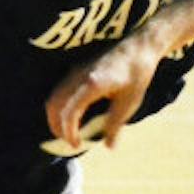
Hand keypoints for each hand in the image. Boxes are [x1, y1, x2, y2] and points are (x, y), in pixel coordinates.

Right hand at [45, 36, 163, 151]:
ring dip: (56, 117)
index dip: (69, 132)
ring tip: (68, 132)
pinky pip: (60, 90)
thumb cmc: (137, 73)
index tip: (77, 145)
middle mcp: (78, 76)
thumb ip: (116, 124)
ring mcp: (75, 71)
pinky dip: (60, 106)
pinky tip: (72, 116)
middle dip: (57, 127)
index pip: (70, 112)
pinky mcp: (77, 69)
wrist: (139, 47)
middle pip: (55, 105)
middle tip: (70, 142)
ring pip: (54, 97)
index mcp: (92, 85)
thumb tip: (109, 146)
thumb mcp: (130, 102)